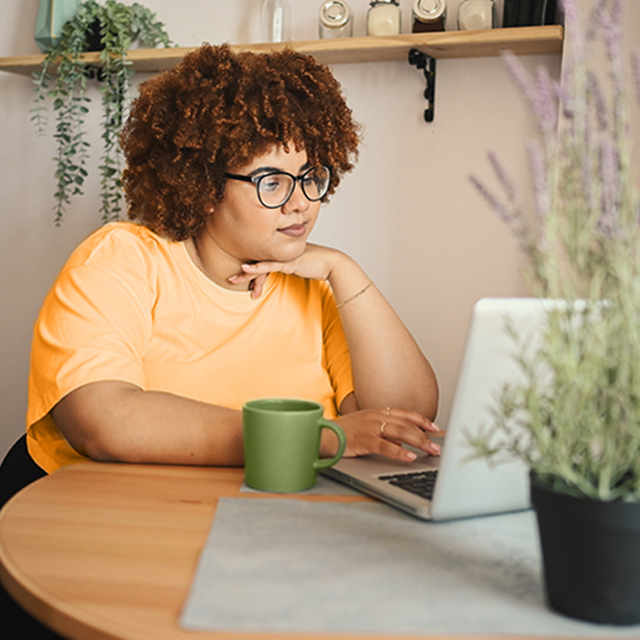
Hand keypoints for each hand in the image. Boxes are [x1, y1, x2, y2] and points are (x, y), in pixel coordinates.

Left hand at [229, 244, 339, 297]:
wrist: (332, 263)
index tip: (244, 281)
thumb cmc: (318, 265)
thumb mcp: (300, 266)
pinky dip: (256, 268)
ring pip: (260, 265)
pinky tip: (246, 269)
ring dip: (245, 274)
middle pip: (258, 262)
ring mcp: (283, 256)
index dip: (253, 272)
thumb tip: (285, 273)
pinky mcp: (287, 262)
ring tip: (232, 280)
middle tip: (230, 280)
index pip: (263, 262)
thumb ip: (290, 268)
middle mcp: (280, 253)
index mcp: (281, 253)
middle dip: (243, 273)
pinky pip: (269, 265)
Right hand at [325, 408, 441, 461]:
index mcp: (377, 412)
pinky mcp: (363, 439)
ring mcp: (370, 427)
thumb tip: (402, 442)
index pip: (405, 413)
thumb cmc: (344, 434)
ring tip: (431, 451)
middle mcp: (375, 416)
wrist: (322, 435)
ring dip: (419, 442)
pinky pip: (385, 446)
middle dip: (426, 435)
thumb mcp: (367, 429)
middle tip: (438, 446)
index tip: (435, 428)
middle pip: (407, 424)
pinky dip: (400, 451)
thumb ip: (385, 433)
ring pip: (401, 432)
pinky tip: (410, 457)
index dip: (422, 420)